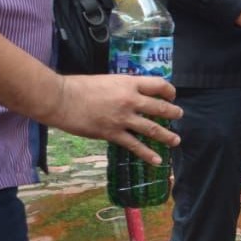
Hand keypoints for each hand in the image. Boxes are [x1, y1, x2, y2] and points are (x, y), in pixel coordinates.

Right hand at [43, 75, 181, 164]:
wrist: (60, 99)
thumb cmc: (79, 87)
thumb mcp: (107, 80)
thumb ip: (122, 87)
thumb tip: (132, 92)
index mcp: (129, 84)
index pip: (158, 85)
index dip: (169, 90)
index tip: (172, 95)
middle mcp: (130, 100)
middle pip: (160, 107)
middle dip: (173, 112)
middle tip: (179, 115)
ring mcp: (123, 118)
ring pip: (152, 128)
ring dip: (167, 135)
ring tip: (176, 140)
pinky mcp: (112, 133)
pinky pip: (134, 145)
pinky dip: (147, 153)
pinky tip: (157, 160)